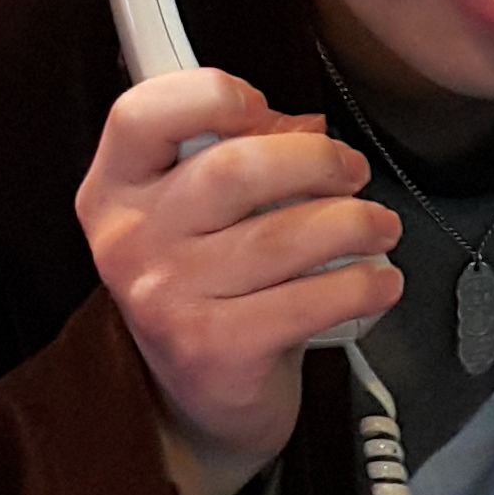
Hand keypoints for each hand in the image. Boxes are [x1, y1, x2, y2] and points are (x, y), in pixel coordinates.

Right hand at [73, 68, 399, 494]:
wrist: (195, 400)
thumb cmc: (206, 284)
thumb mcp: (195, 213)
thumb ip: (236, 153)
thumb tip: (309, 128)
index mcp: (114, 190)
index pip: (142, 112)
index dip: (212, 94)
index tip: (263, 106)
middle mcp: (129, 242)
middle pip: (235, 168)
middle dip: (317, 161)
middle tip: (353, 172)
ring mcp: (167, 300)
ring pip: (286, 235)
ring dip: (356, 222)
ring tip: (379, 226)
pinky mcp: (215, 350)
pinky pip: (310, 300)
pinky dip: (363, 284)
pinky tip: (378, 281)